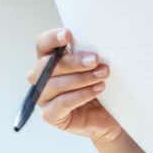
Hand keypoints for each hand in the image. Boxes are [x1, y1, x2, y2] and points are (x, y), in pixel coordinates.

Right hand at [29, 27, 123, 144]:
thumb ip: (87, 54)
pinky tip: (97, 90)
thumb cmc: (100, 87)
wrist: (110, 116)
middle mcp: (42, 78)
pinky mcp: (51, 115)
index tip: (68, 35)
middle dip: (72, 61)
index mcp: (49, 60)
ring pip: (54, 84)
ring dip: (81, 78)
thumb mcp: (95, 66)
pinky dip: (80, 95)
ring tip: (101, 75)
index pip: (42, 44)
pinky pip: (61, 103)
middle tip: (95, 60)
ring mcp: (44, 98)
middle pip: (46, 65)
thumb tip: (93, 45)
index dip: (52, 38)